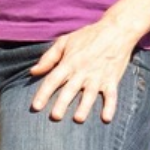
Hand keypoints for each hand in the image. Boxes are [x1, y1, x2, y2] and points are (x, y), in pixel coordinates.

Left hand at [29, 17, 144, 123]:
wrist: (116, 30)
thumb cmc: (88, 36)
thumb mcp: (65, 41)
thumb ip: (49, 57)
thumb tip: (33, 71)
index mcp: (69, 62)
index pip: (53, 80)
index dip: (43, 93)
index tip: (35, 107)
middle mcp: (82, 71)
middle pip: (70, 90)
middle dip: (62, 104)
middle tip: (55, 117)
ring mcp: (98, 76)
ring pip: (90, 94)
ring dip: (84, 107)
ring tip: (78, 119)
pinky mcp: (112, 79)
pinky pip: (111, 95)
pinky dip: (110, 107)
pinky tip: (106, 118)